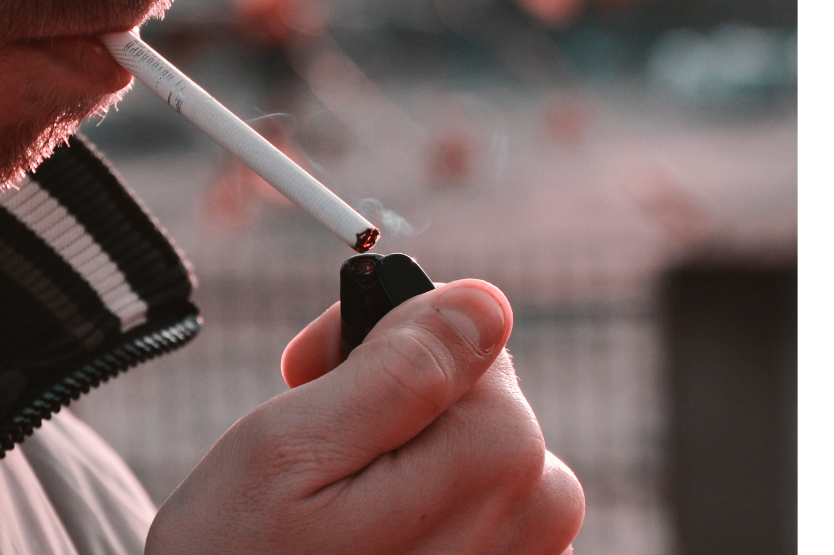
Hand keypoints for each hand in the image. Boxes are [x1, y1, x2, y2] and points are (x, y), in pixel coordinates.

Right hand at [146, 279, 583, 553]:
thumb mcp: (294, 446)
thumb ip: (401, 367)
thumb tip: (484, 302)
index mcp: (498, 455)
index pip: (466, 331)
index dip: (381, 340)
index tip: (313, 377)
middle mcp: (540, 510)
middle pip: (473, 391)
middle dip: (392, 399)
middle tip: (312, 449)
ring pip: (470, 444)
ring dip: (401, 454)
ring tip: (332, 505)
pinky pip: (472, 499)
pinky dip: (417, 501)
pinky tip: (362, 539)